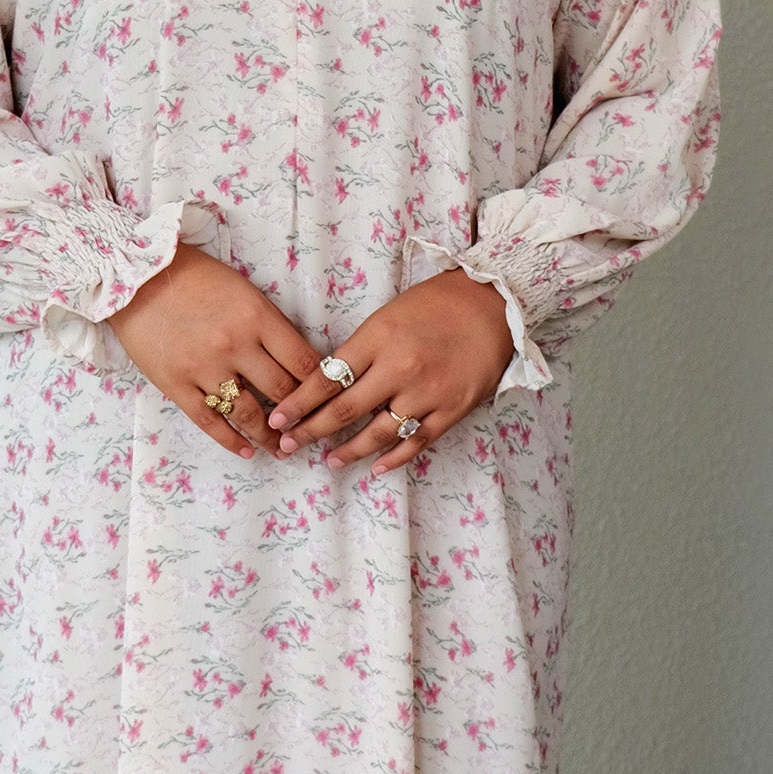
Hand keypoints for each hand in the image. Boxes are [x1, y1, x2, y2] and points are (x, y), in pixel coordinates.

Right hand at [105, 242, 322, 459]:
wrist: (135, 276)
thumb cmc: (194, 277)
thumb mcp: (243, 291)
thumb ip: (269, 324)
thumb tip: (297, 362)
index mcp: (256, 317)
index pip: (302, 362)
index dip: (320, 385)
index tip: (327, 399)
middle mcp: (234, 345)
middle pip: (281, 391)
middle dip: (300, 415)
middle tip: (310, 430)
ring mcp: (204, 368)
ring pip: (249, 414)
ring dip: (270, 436)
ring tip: (282, 449)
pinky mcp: (176, 384)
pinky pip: (209, 421)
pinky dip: (231, 441)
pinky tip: (246, 451)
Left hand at [267, 269, 517, 473]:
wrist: (494, 305)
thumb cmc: (437, 305)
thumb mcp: (388, 315)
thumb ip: (361, 349)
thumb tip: (329, 383)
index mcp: (378, 339)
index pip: (327, 378)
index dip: (299, 402)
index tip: (278, 418)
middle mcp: (399, 368)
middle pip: (344, 410)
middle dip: (310, 431)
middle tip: (288, 445)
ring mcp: (426, 393)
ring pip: (378, 433)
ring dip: (349, 451)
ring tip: (329, 461)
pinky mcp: (451, 410)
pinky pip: (415, 442)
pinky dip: (393, 458)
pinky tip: (375, 468)